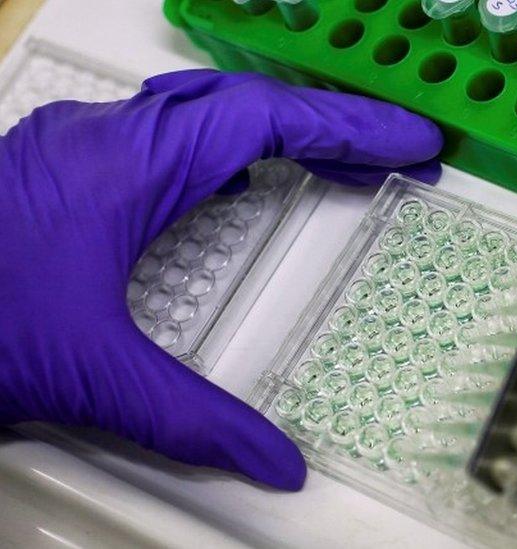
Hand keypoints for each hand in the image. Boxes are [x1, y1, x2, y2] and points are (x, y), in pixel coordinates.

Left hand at [0, 69, 442, 489]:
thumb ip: (195, 422)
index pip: (263, 119)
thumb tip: (278, 464)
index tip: (413, 138)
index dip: (351, 124)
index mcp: (122, 168)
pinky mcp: (54, 168)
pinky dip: (222, 150)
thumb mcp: (91, 380)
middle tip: (394, 149)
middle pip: (239, 100)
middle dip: (328, 121)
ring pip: (199, 111)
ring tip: (337, 161)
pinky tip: (235, 182)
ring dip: (276, 130)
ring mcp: (70, 146)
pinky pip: (162, 135)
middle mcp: (98, 137)